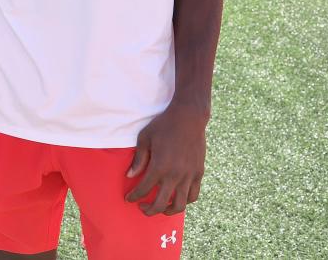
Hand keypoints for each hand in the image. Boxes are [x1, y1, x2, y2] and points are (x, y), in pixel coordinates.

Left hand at [125, 101, 207, 215]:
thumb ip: (138, 159)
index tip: (129, 199)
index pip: (143, 189)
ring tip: (160, 208)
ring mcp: (189, 176)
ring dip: (168, 211)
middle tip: (142, 208)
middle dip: (149, 210)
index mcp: (159, 166)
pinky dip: (184, 201)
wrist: (189, 117)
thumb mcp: (145, 138)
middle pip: (160, 203)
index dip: (134, 197)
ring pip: (179, 205)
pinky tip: (176, 198)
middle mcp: (175, 175)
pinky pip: (193, 195)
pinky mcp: (199, 173)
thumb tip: (130, 176)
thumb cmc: (163, 125)